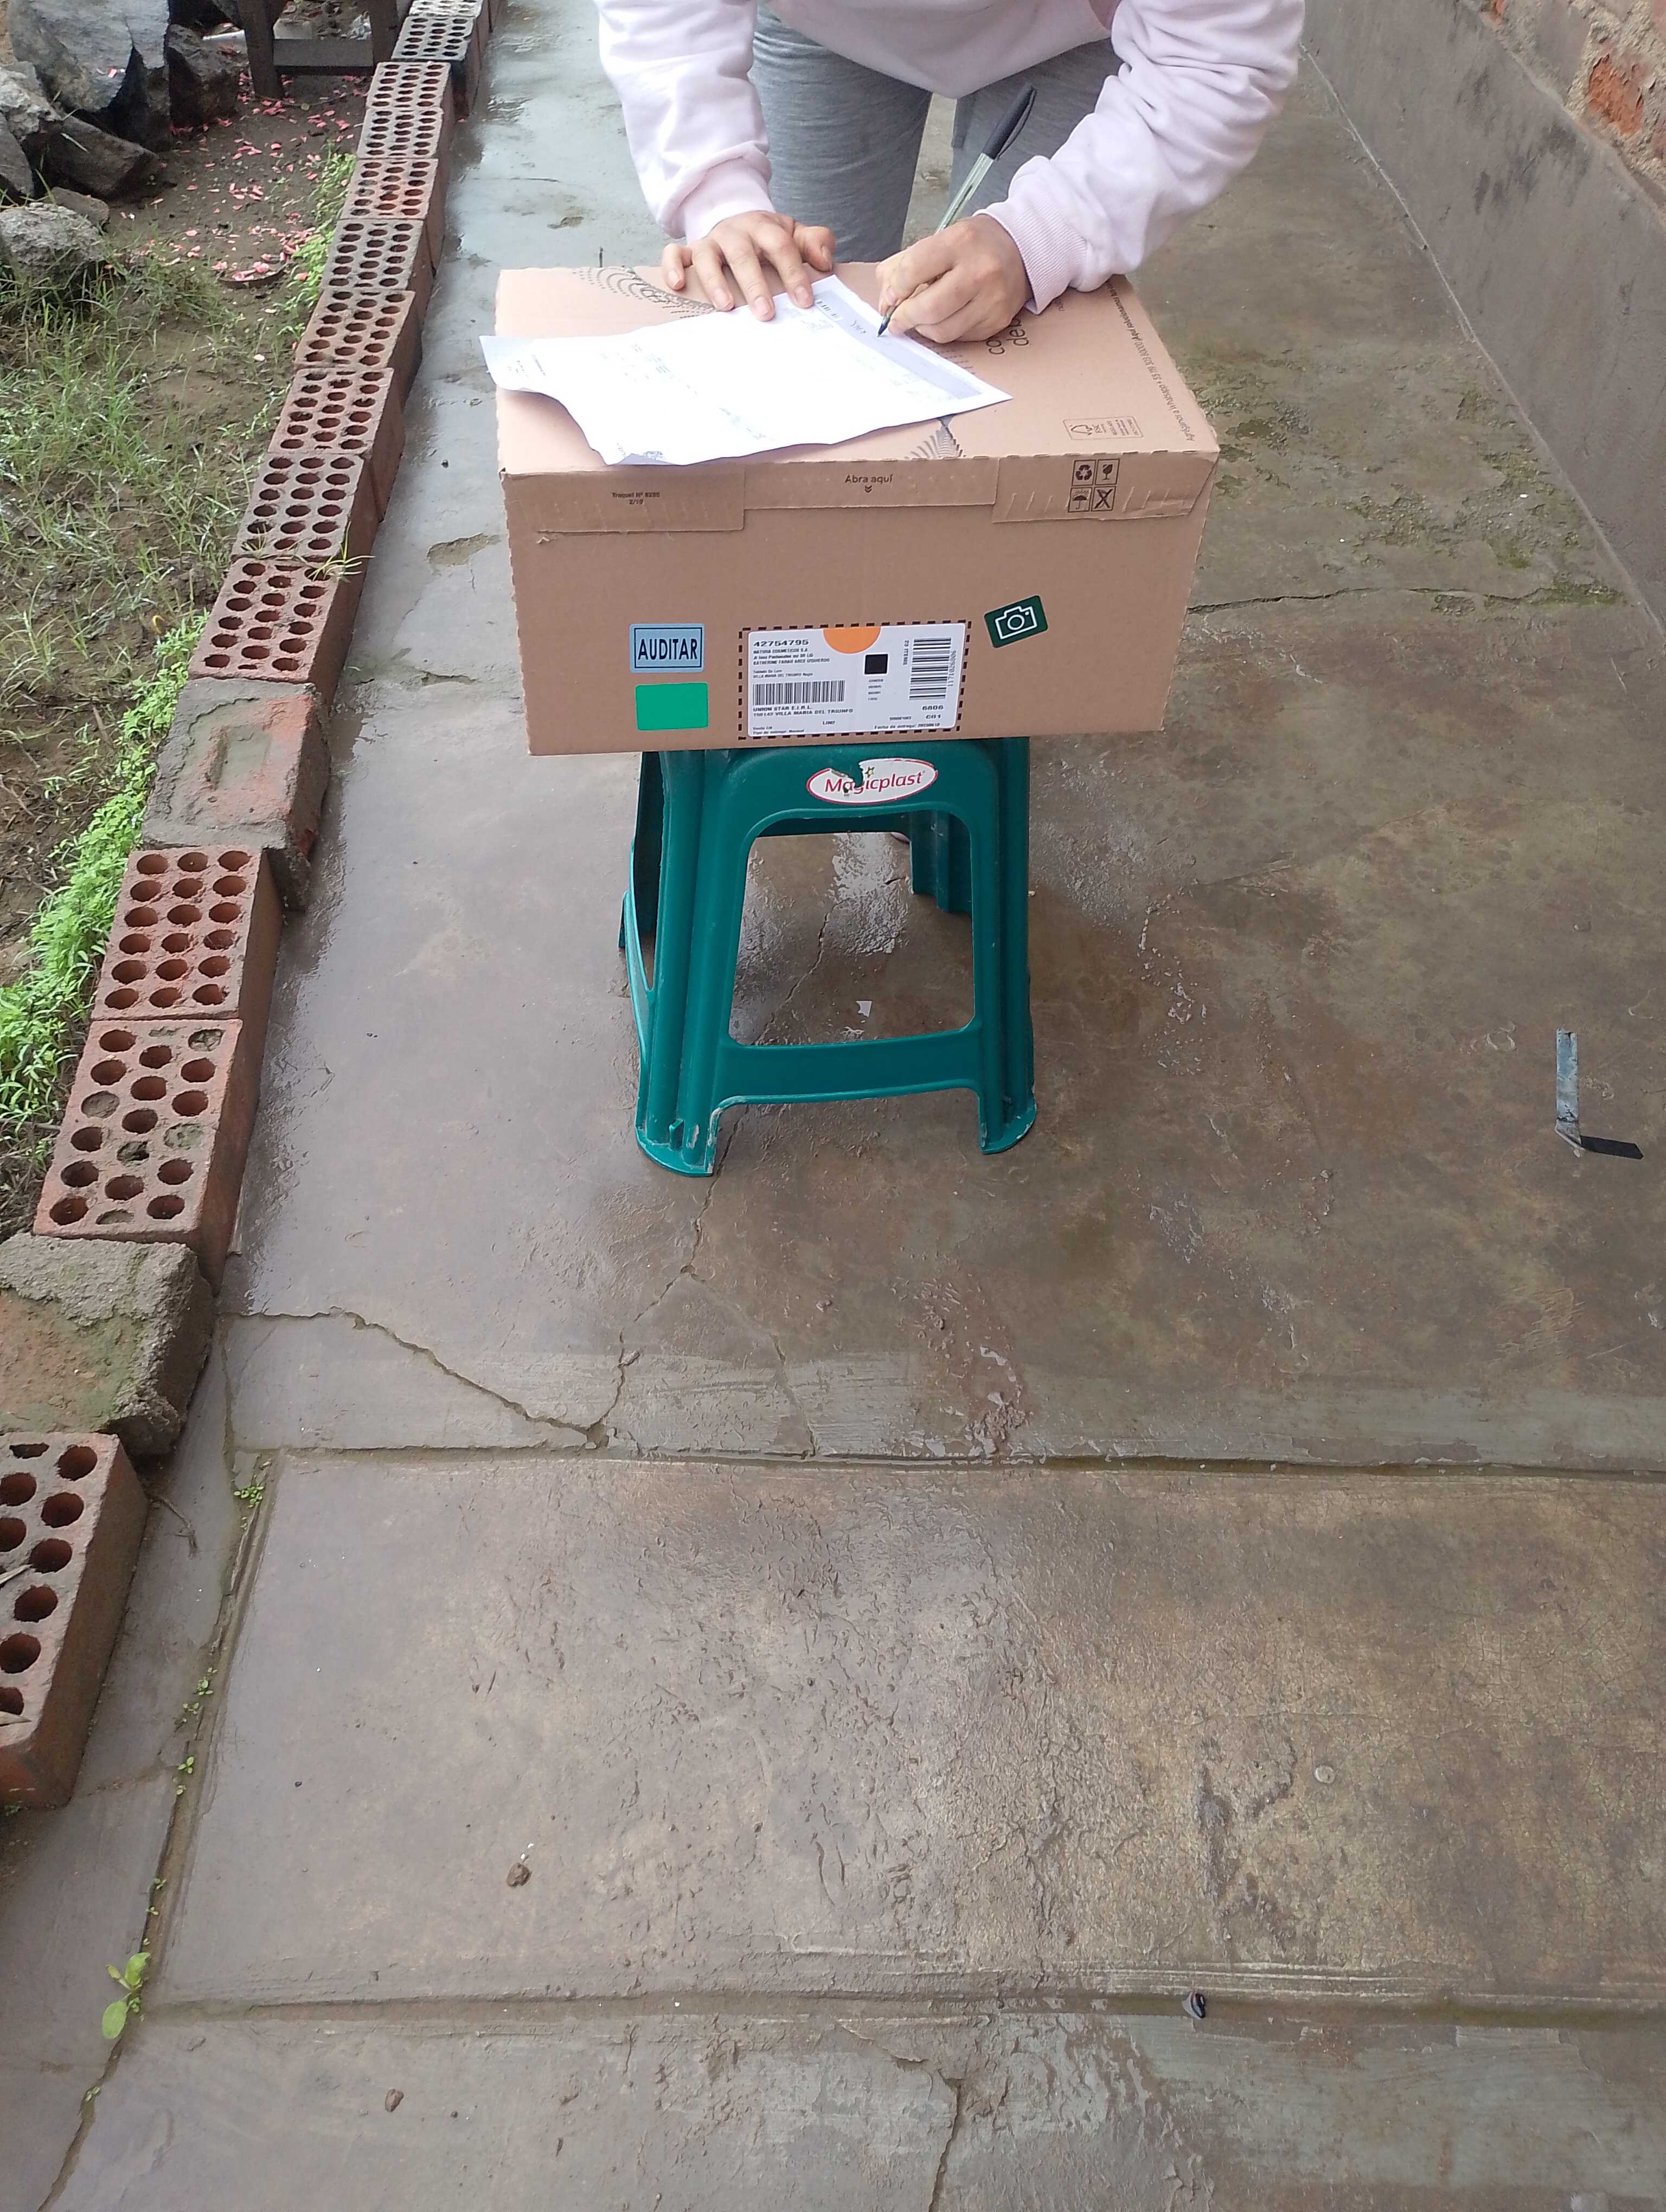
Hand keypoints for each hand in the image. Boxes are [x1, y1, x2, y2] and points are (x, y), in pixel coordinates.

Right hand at [662, 211, 835, 320]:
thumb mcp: (795, 234)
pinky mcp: (689, 251)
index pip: (781, 246)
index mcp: (764, 228)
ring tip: (726, 307)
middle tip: (765, 314)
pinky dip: (673, 267)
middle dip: (754, 284)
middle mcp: (735, 232)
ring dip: (715, 281)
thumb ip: (815, 243)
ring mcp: (710, 241)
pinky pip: (674, 254)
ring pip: (708, 256)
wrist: (737, 221)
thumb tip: (824, 262)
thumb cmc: (768, 238)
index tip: (804, 300)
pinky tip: (678, 286)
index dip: (793, 272)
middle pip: (743, 255)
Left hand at [877, 214, 1028, 342]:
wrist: (1020, 249)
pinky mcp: (997, 320)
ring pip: (943, 330)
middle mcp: (980, 271)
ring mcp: (992, 299)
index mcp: (960, 241)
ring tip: (917, 320)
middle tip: (896, 320)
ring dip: (922, 329)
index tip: (890, 297)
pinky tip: (941, 320)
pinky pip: (959, 336)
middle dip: (905, 318)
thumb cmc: (973, 245)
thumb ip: (904, 264)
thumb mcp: (940, 239)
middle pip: (929, 308)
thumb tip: (885, 301)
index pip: (914, 269)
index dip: (895, 289)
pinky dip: (943, 332)